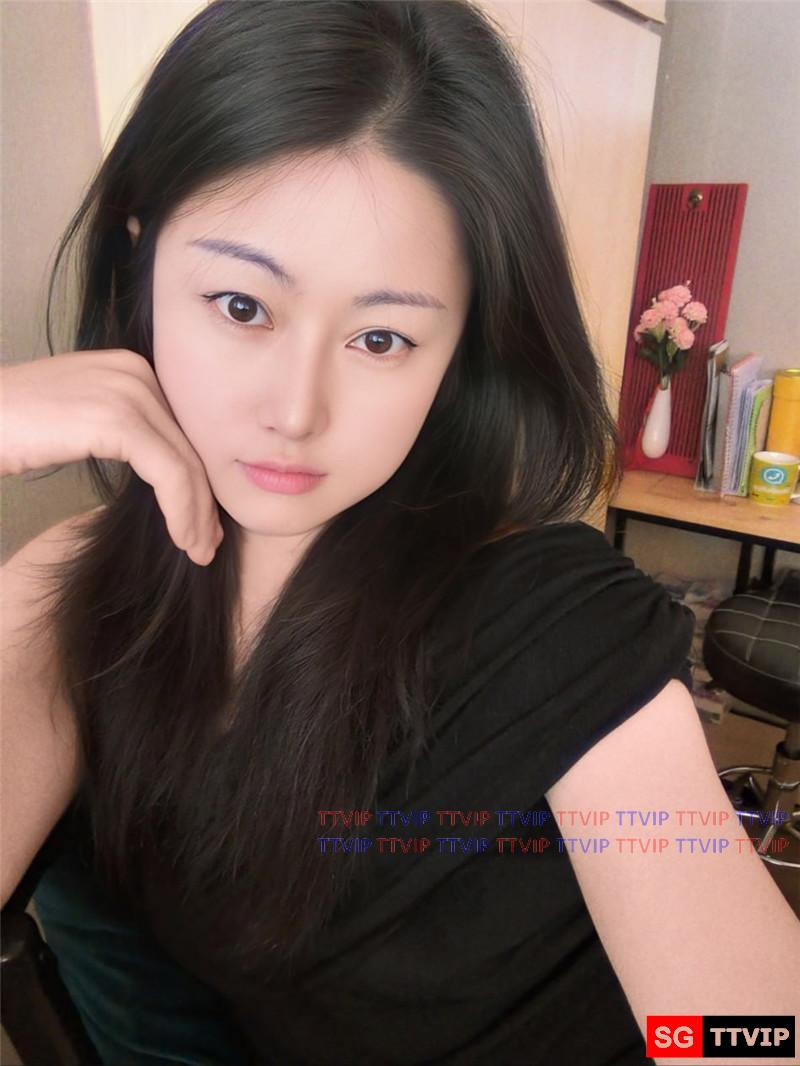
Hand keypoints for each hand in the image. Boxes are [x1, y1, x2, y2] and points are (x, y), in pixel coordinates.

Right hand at [1, 351, 222, 565]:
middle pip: (188, 446)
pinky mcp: (118, 419)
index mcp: (130, 369)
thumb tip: (163, 469)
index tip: (202, 522)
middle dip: (204, 501)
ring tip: (198, 551)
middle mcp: (136, 372)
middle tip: (207, 544)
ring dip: (197, 514)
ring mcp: (129, 392)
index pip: (179, 432)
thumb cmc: (9, 428)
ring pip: (186, 463)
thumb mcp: (77, 422)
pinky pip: (169, 473)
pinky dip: (181, 510)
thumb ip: (119, 431)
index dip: (197, 480)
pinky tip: (180, 538)